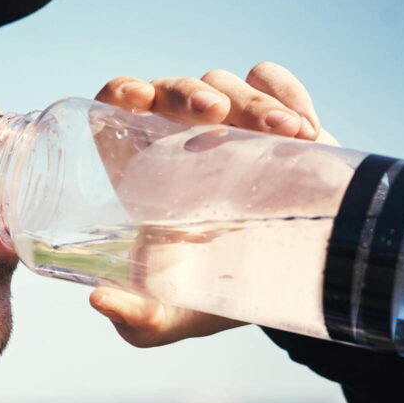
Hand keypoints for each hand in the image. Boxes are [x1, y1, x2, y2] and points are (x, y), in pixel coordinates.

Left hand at [89, 62, 334, 347]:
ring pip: (225, 84)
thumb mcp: (167, 317)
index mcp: (138, 174)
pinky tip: (305, 127)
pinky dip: (287, 93)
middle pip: (172, 90)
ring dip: (253, 99)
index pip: (111, 109)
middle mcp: (177, 141)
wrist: (276, 293)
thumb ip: (134, 318)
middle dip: (192, 92)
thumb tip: (98, 299)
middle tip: (217, 114)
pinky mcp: (273, 125)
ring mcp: (227, 127)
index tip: (139, 98)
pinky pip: (273, 84)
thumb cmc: (204, 299)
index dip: (118, 91)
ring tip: (289, 134)